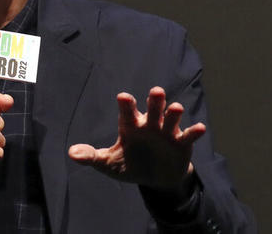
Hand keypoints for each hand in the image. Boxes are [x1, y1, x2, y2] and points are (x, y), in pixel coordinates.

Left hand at [68, 86, 205, 192]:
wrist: (155, 179)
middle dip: (154, 101)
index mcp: (130, 125)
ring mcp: (167, 132)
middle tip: (156, 92)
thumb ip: (92, 157)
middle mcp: (149, 124)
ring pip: (171, 118)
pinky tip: (199, 129)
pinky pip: (189, 136)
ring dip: (174, 112)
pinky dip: (194, 132)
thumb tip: (71, 154)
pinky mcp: (182, 144)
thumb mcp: (109, 163)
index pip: (127, 112)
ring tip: (175, 109)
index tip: (123, 97)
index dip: (126, 105)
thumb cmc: (130, 165)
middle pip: (152, 108)